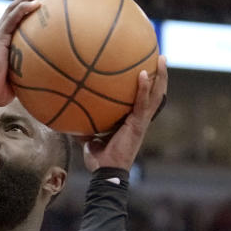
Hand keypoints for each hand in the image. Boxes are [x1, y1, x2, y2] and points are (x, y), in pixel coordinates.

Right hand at [0, 0, 49, 107]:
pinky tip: (37, 4)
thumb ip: (31, 71)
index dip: (29, 8)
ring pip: (14, 8)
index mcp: (4, 42)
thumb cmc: (1, 92)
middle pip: (16, 8)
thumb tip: (54, 77)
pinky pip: (12, 19)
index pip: (17, 19)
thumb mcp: (20, 78)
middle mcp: (0, 34)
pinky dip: (24, 9)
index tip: (45, 1)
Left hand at [82, 55, 167, 171]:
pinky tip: (142, 74)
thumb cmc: (99, 159)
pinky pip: (143, 103)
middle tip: (161, 57)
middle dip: (161, 76)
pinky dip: (144, 88)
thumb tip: (68, 116)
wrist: (106, 172)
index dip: (149, 85)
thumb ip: (84, 127)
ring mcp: (141, 122)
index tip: (148, 68)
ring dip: (161, 76)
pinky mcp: (139, 125)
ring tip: (162, 58)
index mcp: (132, 121)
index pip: (144, 100)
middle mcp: (140, 119)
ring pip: (157, 95)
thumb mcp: (89, 139)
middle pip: (156, 94)